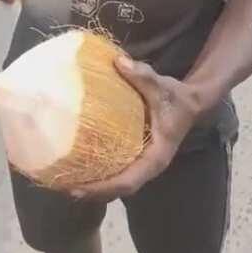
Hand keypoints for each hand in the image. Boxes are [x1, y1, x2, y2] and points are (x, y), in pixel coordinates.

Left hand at [69, 56, 200, 201]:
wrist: (189, 103)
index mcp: (156, 158)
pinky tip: (77, 165)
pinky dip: (97, 172)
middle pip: (117, 190)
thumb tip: (118, 61)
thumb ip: (143, 75)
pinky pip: (115, 170)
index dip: (104, 187)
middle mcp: (147, 166)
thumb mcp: (163, 86)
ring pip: (115, 184)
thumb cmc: (176, 98)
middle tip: (62, 187)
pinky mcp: (134, 155)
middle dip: (91, 191)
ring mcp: (141, 163)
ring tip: (63, 181)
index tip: (79, 189)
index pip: (128, 182)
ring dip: (92, 185)